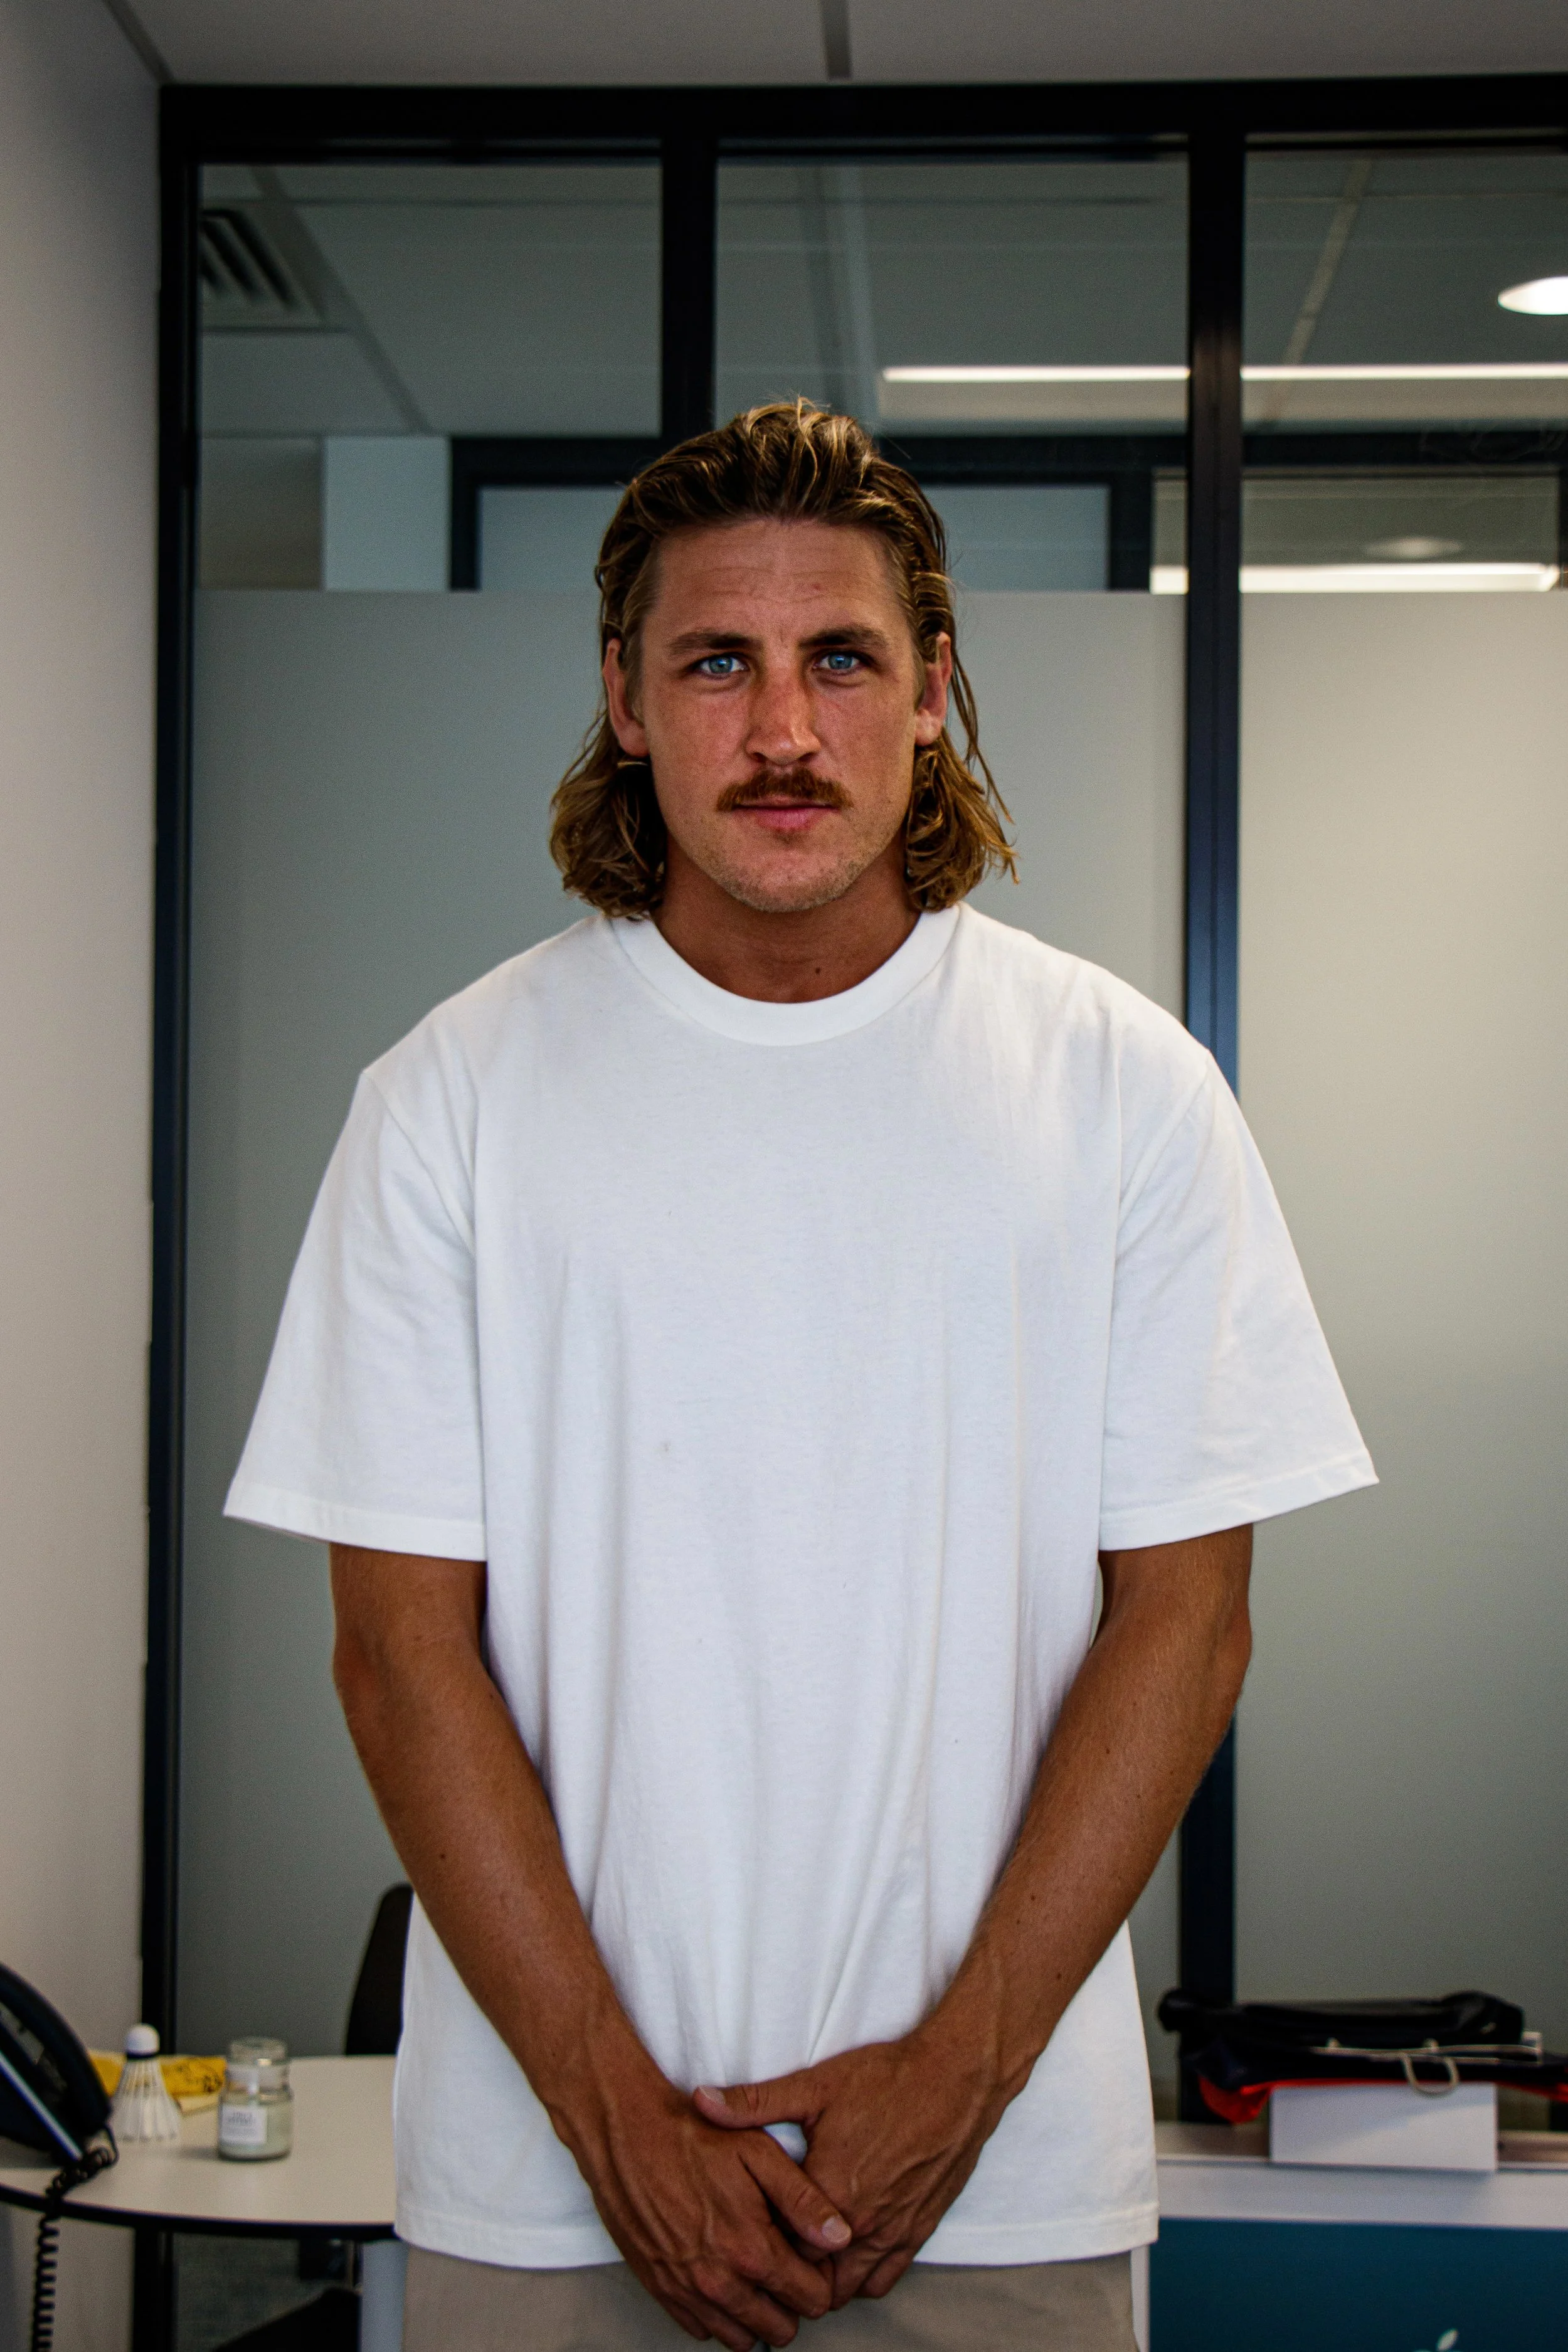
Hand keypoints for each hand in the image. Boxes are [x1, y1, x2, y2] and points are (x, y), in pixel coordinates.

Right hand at [563, 2063, 851, 2348]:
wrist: (626, 2134)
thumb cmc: (692, 2138)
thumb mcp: (759, 2152)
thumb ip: (803, 2200)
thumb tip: (841, 2237)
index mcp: (751, 2249)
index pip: (811, 2300)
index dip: (819, 2278)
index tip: (811, 2256)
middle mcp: (720, 2282)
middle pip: (780, 2329)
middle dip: (791, 2302)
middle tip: (785, 2264)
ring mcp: (687, 2291)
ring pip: (740, 2339)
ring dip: (755, 2314)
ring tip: (754, 2272)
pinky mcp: (660, 2290)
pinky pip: (701, 2329)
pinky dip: (718, 2314)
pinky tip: (721, 2274)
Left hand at [694, 2024, 1002, 2306]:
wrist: (957, 2079)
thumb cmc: (887, 2079)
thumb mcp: (814, 2086)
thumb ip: (753, 2103)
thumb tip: (699, 2102)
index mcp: (827, 2193)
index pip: (777, 2249)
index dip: (756, 2246)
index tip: (742, 2234)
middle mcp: (860, 2226)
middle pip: (810, 2281)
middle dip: (787, 2276)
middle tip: (767, 2256)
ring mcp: (892, 2233)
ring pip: (846, 2288)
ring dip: (823, 2282)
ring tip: (802, 2261)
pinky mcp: (919, 2232)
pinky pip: (883, 2281)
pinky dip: (861, 2279)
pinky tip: (845, 2259)